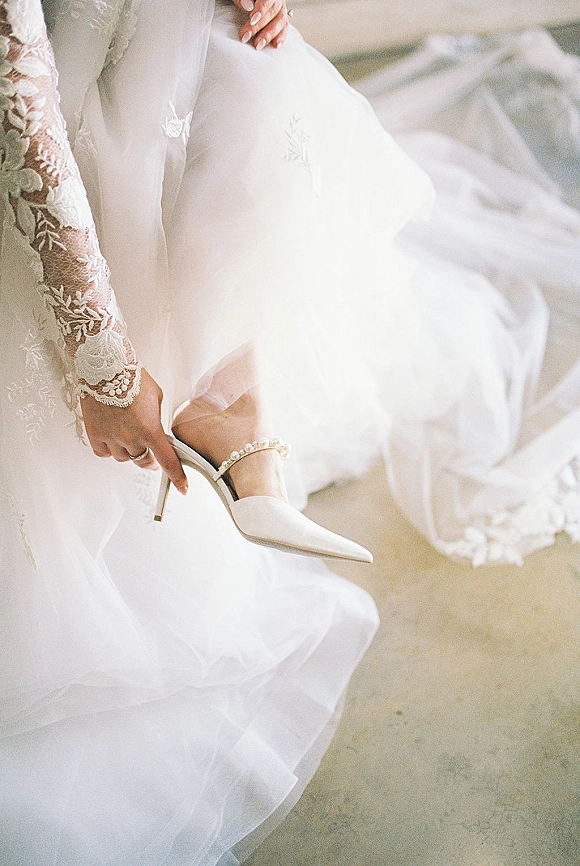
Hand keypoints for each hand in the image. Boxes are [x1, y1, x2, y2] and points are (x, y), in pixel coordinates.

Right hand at [81, 368, 187, 495]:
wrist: (105, 367)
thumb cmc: (132, 377)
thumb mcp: (156, 398)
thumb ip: (156, 419)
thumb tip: (155, 431)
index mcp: (150, 430)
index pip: (167, 461)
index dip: (176, 477)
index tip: (182, 487)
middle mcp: (130, 438)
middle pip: (143, 462)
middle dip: (149, 459)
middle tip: (149, 450)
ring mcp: (111, 438)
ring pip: (123, 458)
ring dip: (128, 450)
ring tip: (126, 431)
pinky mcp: (94, 435)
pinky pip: (104, 453)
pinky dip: (109, 449)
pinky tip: (111, 435)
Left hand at [234, 0, 290, 49]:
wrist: (247, 2)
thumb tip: (248, 6)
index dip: (261, 9)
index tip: (252, 19)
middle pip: (273, 11)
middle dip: (259, 26)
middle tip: (247, 36)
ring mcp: (280, 8)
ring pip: (280, 21)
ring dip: (269, 35)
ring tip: (258, 45)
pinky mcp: (280, 18)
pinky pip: (284, 27)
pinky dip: (280, 37)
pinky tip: (275, 45)